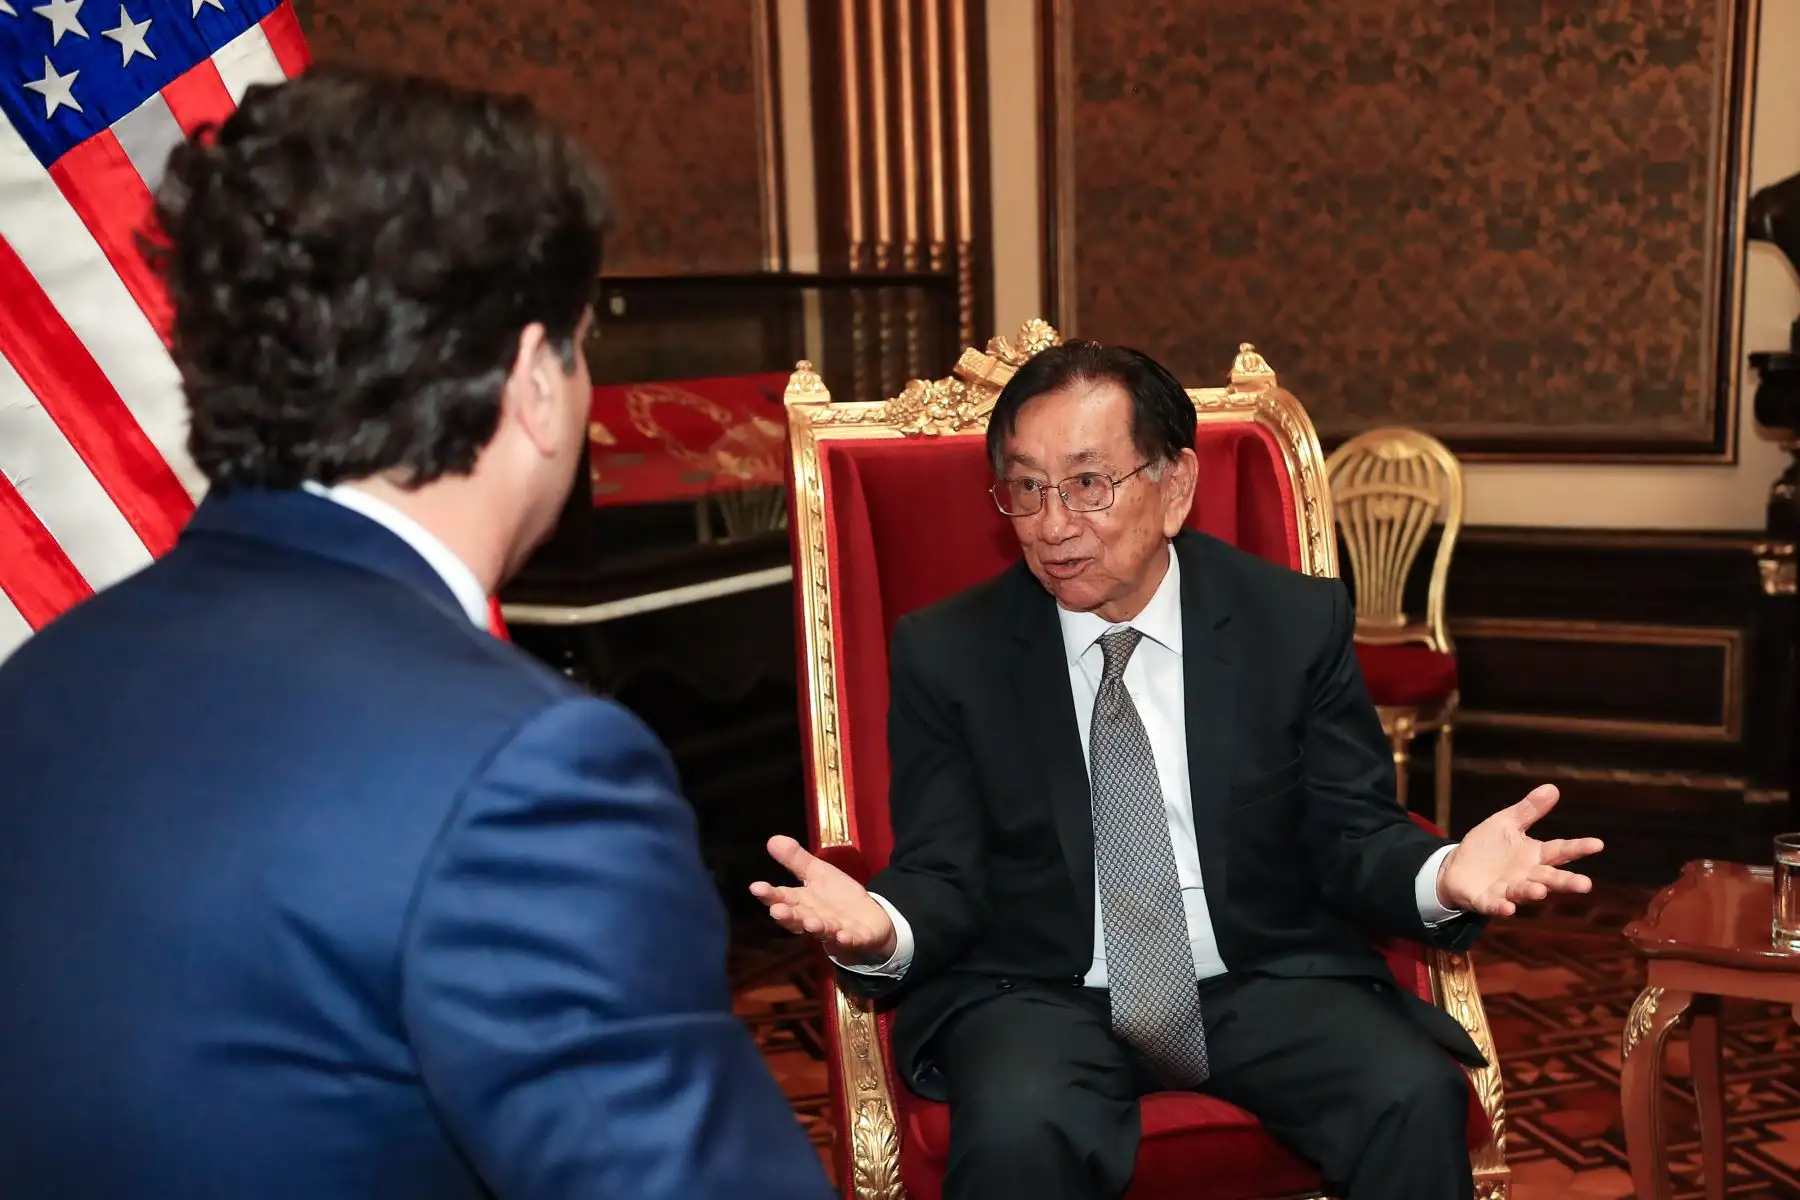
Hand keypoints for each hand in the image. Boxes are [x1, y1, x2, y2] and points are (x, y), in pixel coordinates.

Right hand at [749, 835, 897, 964]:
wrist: (868, 918)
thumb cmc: (836, 896)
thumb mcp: (816, 873)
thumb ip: (795, 860)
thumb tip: (772, 839)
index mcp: (802, 902)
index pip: (782, 897)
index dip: (769, 894)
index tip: (756, 887)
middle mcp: (814, 918)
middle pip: (797, 918)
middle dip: (787, 916)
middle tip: (776, 911)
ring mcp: (834, 930)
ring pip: (822, 930)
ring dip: (815, 927)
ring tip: (810, 923)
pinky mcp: (856, 938)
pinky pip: (850, 940)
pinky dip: (846, 939)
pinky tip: (843, 936)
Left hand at [1436, 784, 1604, 916]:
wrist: (1457, 868)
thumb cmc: (1488, 846)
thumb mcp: (1506, 823)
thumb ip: (1529, 810)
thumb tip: (1553, 787)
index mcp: (1534, 855)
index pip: (1560, 850)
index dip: (1579, 847)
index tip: (1598, 844)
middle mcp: (1527, 875)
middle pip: (1550, 878)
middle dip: (1567, 882)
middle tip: (1586, 884)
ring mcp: (1508, 890)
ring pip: (1525, 892)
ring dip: (1533, 892)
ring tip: (1541, 891)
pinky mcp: (1487, 900)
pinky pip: (1495, 905)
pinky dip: (1502, 907)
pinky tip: (1508, 908)